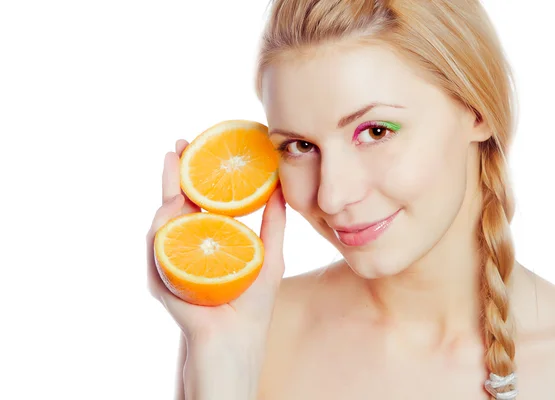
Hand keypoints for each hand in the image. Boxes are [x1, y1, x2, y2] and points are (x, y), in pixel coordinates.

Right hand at [145, 139, 286, 380]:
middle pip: (175, 206)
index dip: (196, 175)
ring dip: (167, 196)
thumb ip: (273, 225)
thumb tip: (280, 188)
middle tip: (178, 146)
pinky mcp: (165, 284)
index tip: (199, 145)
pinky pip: (158, 253)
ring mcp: (172, 266)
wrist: (238, 346)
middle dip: (174, 175)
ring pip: (162, 225)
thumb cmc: (252, 307)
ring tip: (177, 171)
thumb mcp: (269, 258)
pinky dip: (162, 231)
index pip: (196, 202)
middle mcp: (185, 250)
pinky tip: (171, 210)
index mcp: (207, 242)